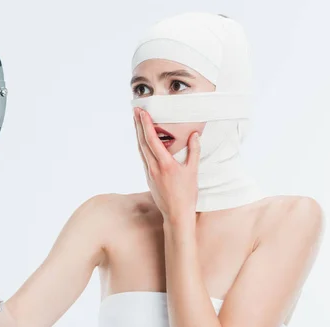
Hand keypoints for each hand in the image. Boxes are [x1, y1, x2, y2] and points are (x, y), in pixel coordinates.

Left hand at [133, 107, 199, 221]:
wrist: (176, 214)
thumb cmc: (187, 194)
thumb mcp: (193, 171)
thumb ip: (194, 151)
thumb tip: (195, 135)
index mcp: (165, 164)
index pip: (152, 139)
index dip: (146, 124)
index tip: (142, 112)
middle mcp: (153, 167)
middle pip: (142, 142)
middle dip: (138, 125)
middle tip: (135, 110)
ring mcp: (149, 173)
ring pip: (141, 149)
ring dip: (138, 134)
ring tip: (136, 122)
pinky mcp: (148, 177)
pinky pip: (143, 158)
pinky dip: (142, 146)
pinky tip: (143, 141)